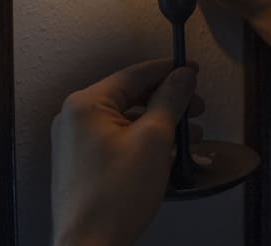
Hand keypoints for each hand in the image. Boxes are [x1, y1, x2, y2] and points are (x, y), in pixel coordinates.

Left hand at [51, 59, 203, 245]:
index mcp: (86, 105)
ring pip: (127, 119)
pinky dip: (144, 140)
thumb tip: (181, 77)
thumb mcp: (154, 139)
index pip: (135, 74)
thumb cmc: (112, 199)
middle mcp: (75, 119)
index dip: (169, 70)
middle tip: (195, 106)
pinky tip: (166, 152)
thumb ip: (170, 100)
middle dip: (168, 101)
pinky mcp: (84, 163)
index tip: (191, 70)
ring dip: (160, 122)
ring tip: (188, 135)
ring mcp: (77, 142)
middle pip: (131, 95)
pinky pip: (119, 139)